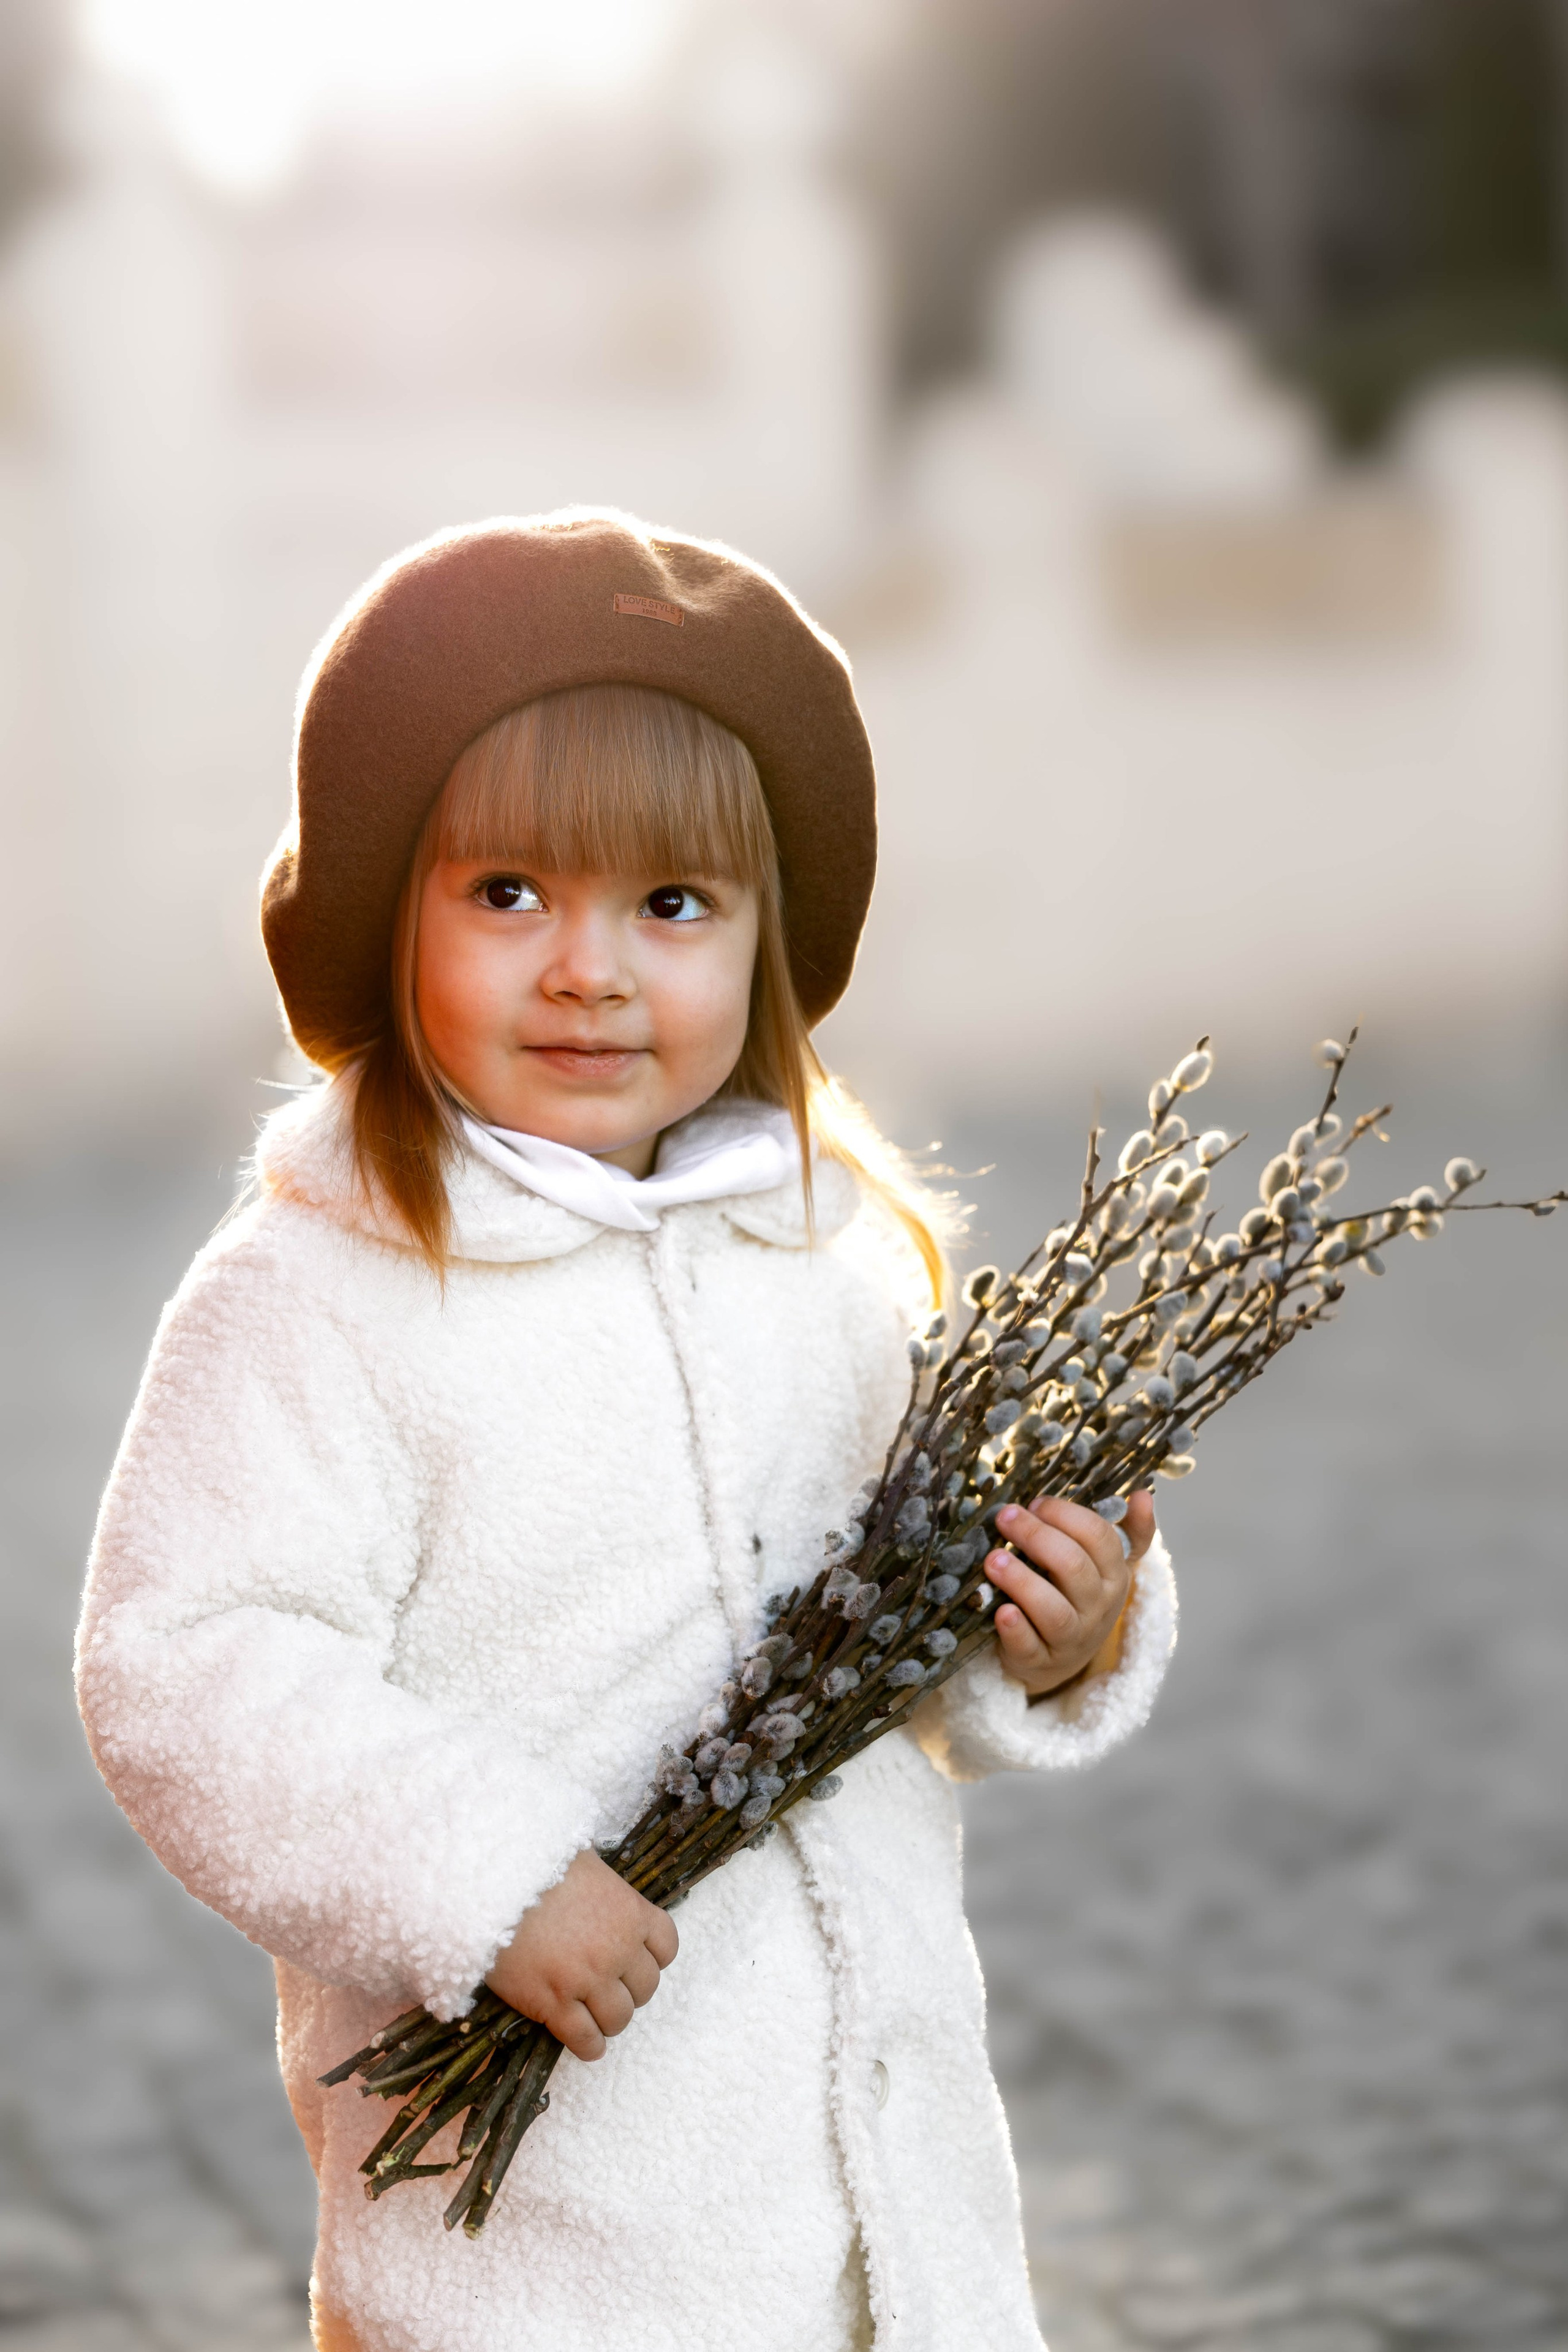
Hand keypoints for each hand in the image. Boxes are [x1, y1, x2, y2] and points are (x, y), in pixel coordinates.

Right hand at [485, 1849, 677, 2061]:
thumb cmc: (536, 1865)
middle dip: (628, 1990)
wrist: (491, 1884)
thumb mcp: (586, 1865)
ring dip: (609, 2020)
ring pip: (618, 2019)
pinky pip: (585, 2040)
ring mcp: (588, 1980)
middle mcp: (618, 1950)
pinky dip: (589, 2046)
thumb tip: (601, 1892)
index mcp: (631, 1913)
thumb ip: (604, 1889)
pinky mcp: (554, 2004)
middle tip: (606, 1988)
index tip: (633, 1962)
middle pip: (645, 1988)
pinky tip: (584, 2044)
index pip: (666, 1948)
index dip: (650, 1958)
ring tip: (593, 2015)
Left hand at [986, 1490, 1154, 1698]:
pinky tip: (1001, 1611)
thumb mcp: (1103, 1566)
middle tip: (1006, 1518)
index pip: (1100, 1538)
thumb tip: (1143, 1497)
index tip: (1035, 1503)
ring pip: (1054, 1611)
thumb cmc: (1076, 1597)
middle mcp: (1098, 1609)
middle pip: (1073, 1568)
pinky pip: (1030, 1647)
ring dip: (1022, 1581)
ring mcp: (1071, 1639)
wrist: (1059, 1658)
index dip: (1065, 1515)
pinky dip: (1016, 1629)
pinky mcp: (1040, 1662)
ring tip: (993, 1560)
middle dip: (1036, 1537)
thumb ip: (1127, 1531)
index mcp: (1114, 1576)